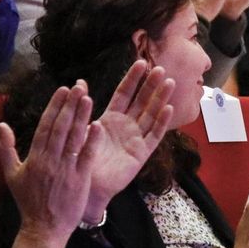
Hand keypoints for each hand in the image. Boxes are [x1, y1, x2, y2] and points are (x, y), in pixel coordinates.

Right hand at [0, 82, 96, 247]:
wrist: (43, 228)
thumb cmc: (28, 201)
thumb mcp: (11, 174)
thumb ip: (5, 148)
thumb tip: (1, 125)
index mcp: (34, 157)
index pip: (45, 126)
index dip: (54, 106)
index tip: (62, 90)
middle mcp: (50, 160)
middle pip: (60, 128)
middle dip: (69, 105)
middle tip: (78, 86)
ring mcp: (66, 169)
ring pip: (73, 138)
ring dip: (81, 117)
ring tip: (88, 97)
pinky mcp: (80, 180)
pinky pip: (87, 157)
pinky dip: (92, 141)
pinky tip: (98, 125)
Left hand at [83, 61, 175, 217]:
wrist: (85, 185)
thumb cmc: (82, 159)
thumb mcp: (80, 127)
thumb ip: (83, 105)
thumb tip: (79, 81)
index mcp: (111, 119)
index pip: (124, 94)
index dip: (133, 78)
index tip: (141, 62)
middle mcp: (126, 126)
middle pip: (142, 101)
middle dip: (151, 85)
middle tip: (161, 68)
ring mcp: (136, 139)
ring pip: (151, 114)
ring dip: (160, 98)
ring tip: (169, 82)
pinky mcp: (141, 153)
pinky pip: (154, 135)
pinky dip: (162, 122)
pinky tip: (168, 108)